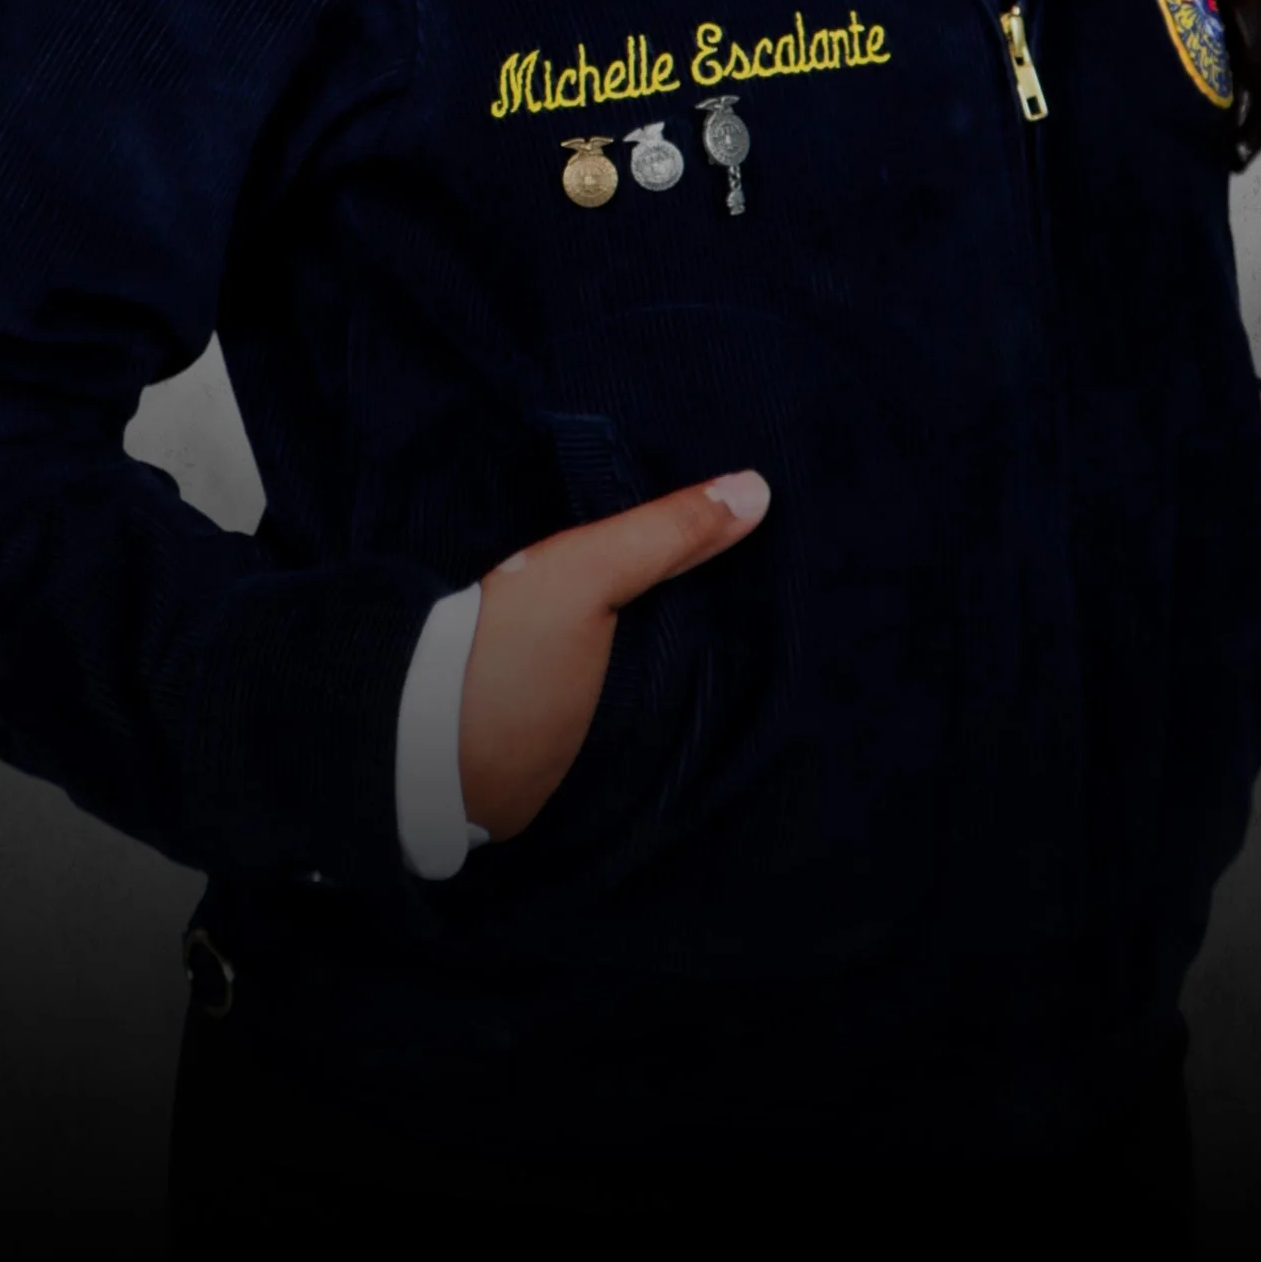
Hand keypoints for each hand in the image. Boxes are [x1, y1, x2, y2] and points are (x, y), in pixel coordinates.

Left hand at [458, 470, 771, 840]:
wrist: (450, 779)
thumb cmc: (511, 660)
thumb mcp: (586, 578)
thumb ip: (664, 533)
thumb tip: (758, 486)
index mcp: (580, 555)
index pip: (664, 515)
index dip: (717, 502)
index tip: (785, 482)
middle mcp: (595, 603)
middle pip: (682, 577)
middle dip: (733, 564)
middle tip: (810, 544)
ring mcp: (606, 666)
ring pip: (684, 634)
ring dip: (727, 627)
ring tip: (806, 599)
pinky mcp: (615, 725)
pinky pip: (678, 690)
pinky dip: (710, 677)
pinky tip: (760, 668)